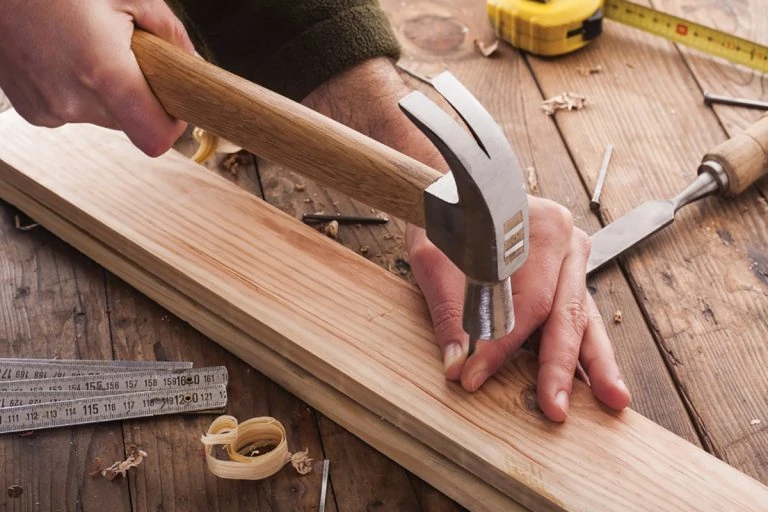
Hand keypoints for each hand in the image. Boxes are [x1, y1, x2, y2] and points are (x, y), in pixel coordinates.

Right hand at [0, 0, 193, 155]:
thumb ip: (170, 33)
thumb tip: (191, 63)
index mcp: (103, 74)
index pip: (155, 138)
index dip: (172, 125)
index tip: (175, 104)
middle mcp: (72, 101)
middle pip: (130, 123)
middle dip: (138, 95)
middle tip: (127, 54)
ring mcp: (46, 108)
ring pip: (102, 116)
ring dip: (107, 90)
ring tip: (89, 46)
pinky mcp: (30, 108)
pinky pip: (72, 108)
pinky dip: (78, 88)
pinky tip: (65, 53)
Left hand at [304, 57, 630, 421]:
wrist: (452, 191)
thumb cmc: (446, 220)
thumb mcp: (436, 261)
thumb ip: (449, 312)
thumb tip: (456, 364)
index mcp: (540, 228)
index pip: (528, 300)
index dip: (502, 344)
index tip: (474, 375)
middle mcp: (566, 245)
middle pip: (564, 313)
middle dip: (557, 366)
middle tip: (555, 409)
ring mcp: (572, 262)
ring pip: (584, 318)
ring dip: (593, 363)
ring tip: (612, 398)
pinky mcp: (569, 279)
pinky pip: (579, 317)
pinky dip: (585, 351)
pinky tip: (596, 382)